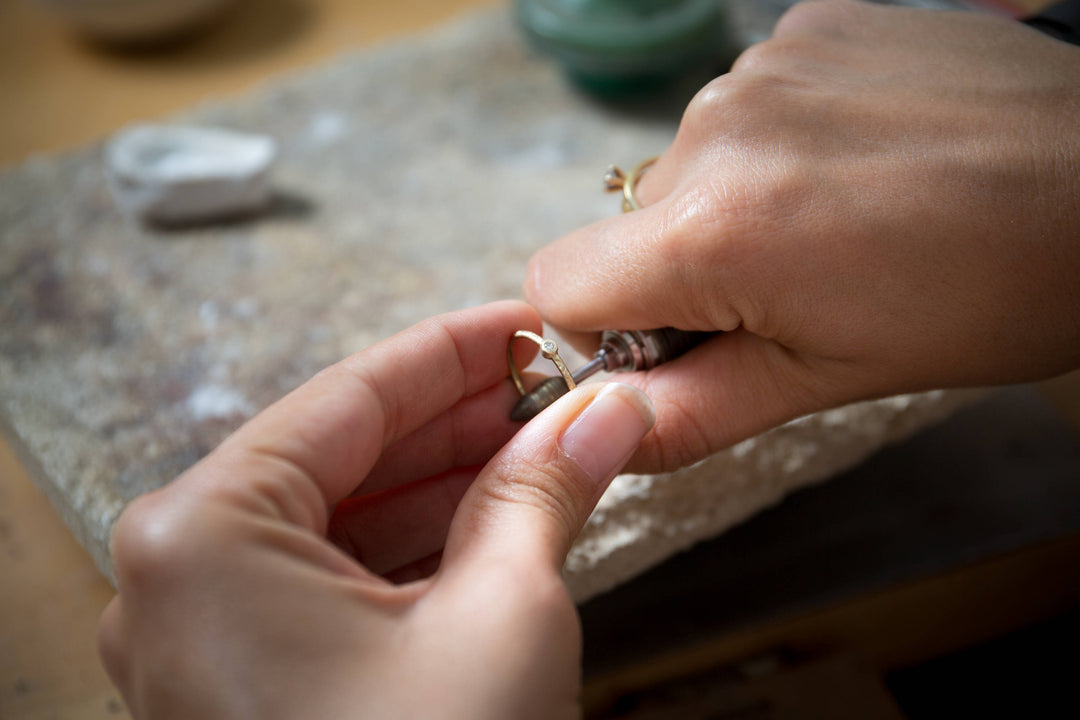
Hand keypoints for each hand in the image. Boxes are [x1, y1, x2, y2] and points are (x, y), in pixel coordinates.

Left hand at [97, 301, 653, 719]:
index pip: (353, 397)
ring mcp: (209, 632)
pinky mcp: (250, 678)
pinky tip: (497, 514)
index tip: (528, 321)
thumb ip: (545, 491)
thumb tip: (605, 413)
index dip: (457, 350)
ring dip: (448, 480)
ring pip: (346, 518)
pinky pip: (338, 580)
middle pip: (347, 454)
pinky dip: (420, 546)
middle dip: (461, 417)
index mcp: (204, 533)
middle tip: (552, 384)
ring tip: (540, 440)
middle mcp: (183, 574)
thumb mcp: (502, 615)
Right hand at [525, 0, 1079, 471]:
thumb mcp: (833, 381)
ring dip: (737, 204)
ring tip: (842, 219)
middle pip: (630, 228)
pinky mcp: (803, 27)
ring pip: (689, 168)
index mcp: (715, 232)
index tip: (681, 341)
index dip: (602, 330)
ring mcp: (762, 65)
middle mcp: (716, 128)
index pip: (557, 282)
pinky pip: (745, 107)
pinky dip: (779, 142)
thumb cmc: (992, 291)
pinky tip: (859, 160)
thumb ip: (696, 412)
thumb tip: (604, 432)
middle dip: (686, 270)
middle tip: (796, 289)